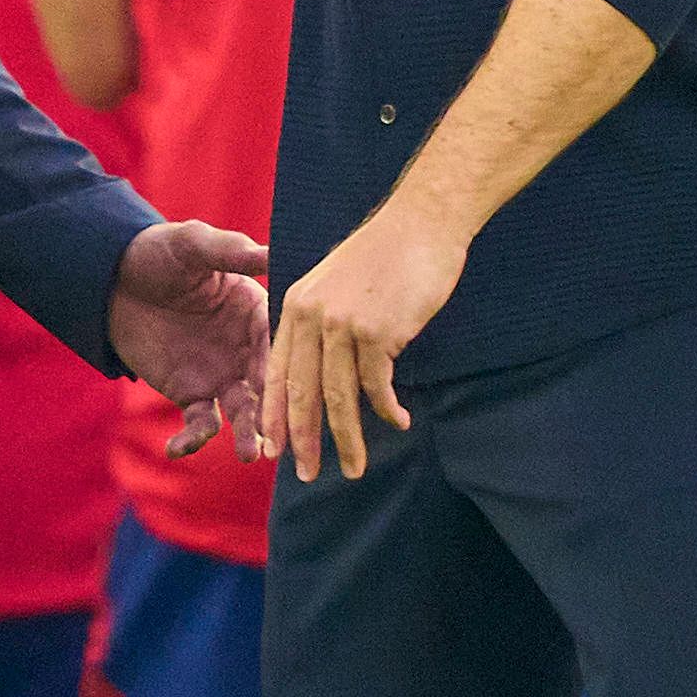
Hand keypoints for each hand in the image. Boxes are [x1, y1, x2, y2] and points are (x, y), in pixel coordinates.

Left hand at [109, 218, 272, 460]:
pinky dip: (192, 440)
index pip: (278, 340)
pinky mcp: (192, 394)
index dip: (284, 361)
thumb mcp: (193, 244)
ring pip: (243, 410)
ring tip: (249, 454)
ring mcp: (222, 375)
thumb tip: (271, 252)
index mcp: (256, 311)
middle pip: (268, 383)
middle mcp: (246, 348)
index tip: (290, 382)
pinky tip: (175, 448)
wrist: (114, 279)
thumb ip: (229, 251)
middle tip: (282, 432)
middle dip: (276, 409)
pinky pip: (199, 424)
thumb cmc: (159, 253)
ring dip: (247, 433)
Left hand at [271, 199, 468, 481]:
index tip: (275, 449)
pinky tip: (400, 420)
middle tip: (306, 474)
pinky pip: (377, 386)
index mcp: (297, 305)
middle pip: (302, 393)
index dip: (276, 415)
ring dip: (349, 439)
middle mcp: (312, 317)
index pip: (279, 372)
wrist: (421, 222)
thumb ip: (322, 321)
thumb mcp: (335, 281)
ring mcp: (343, 324)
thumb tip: (323, 369)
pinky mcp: (377, 331)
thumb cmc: (386, 254)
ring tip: (356, 467)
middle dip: (303, 440)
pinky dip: (388, 409)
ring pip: (339, 398)